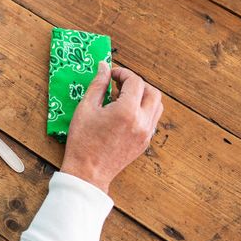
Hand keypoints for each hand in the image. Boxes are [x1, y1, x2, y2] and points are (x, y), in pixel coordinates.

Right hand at [60, 62, 162, 193]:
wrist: (88, 173)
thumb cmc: (83, 141)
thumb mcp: (86, 108)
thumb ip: (98, 85)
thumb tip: (104, 67)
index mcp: (127, 111)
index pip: (135, 81)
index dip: (123, 73)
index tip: (111, 75)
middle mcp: (142, 122)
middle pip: (153, 91)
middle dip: (137, 83)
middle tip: (119, 84)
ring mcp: (146, 134)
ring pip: (157, 106)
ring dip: (144, 96)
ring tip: (124, 97)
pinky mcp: (145, 143)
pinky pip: (152, 120)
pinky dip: (144, 110)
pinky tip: (126, 112)